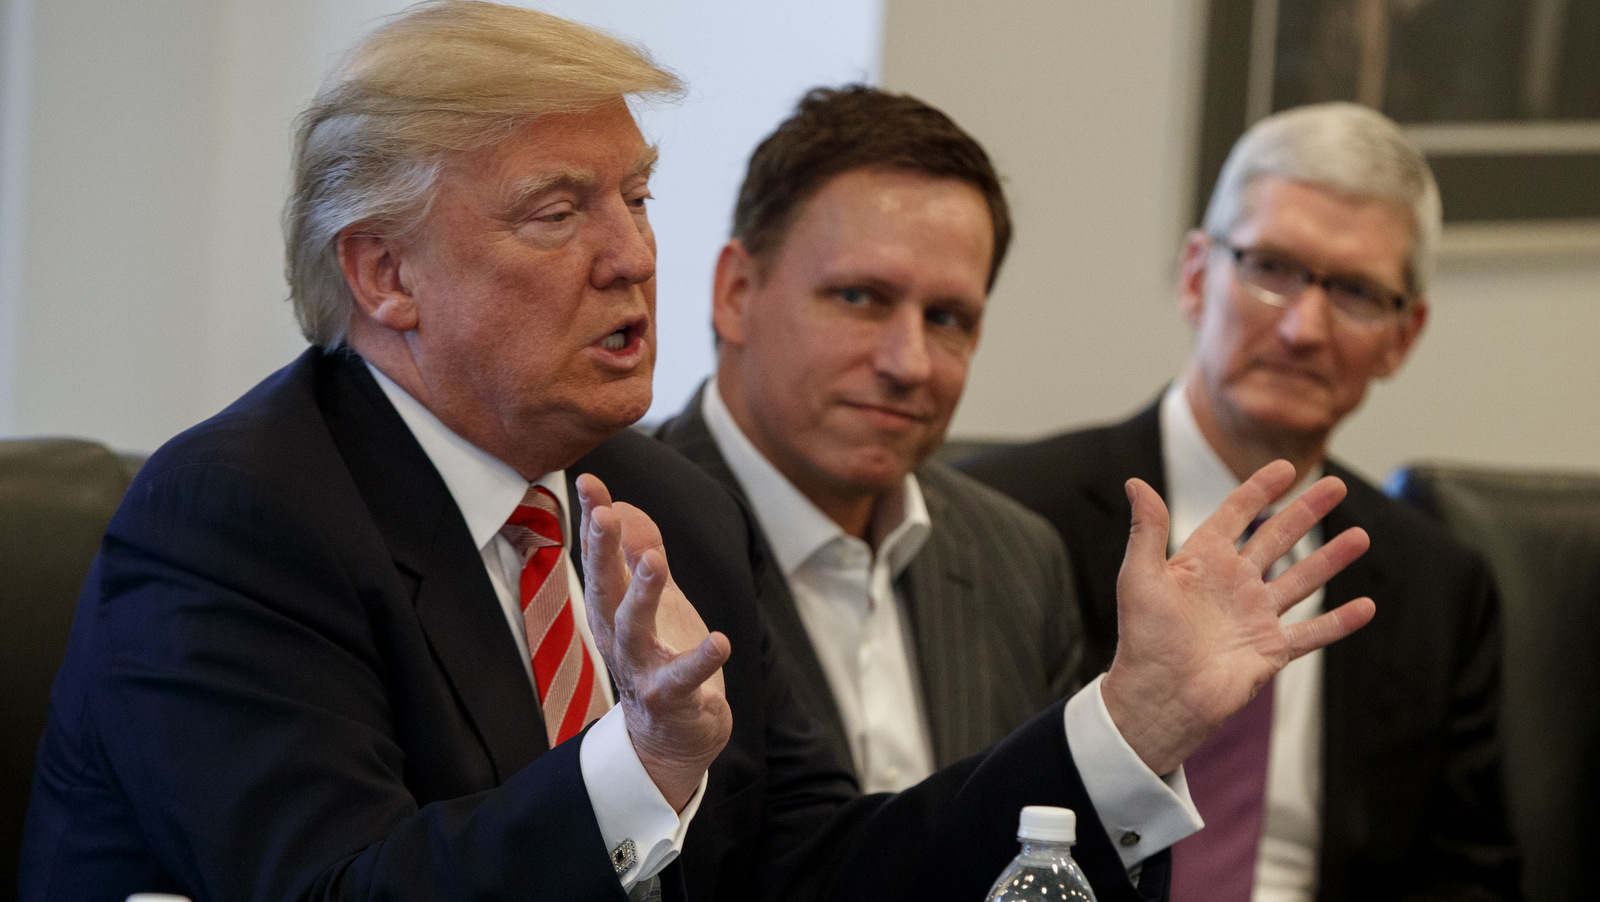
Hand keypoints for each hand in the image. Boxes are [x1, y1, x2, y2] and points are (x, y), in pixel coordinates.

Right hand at [575, 473, 731, 810]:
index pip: (599, 560)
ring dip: (643, 595)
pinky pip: (684, 679)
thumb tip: (623, 504)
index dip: (593, 520)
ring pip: (634, 630)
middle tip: (605, 513)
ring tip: (654, 561)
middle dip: (602, 551)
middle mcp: (618, 638)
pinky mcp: (672, 699)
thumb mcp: (649, 602)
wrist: (669, 739)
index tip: (589, 480)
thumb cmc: (660, 658)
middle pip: (604, 589)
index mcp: (611, 612)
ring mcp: (642, 670)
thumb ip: (637, 553)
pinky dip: (700, 660)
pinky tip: (720, 641)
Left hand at [1101, 459, 1374, 774]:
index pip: (1235, 516)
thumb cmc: (1143, 638)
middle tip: (1336, 486)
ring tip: (1361, 536)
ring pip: (1302, 580)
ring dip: (1331, 558)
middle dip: (1306, 512)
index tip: (1285, 468)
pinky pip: (1312, 632)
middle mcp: (1233, 584)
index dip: (1258, 491)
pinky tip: (1365, 606)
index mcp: (1202, 562)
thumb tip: (1134, 483)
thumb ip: (1147, 530)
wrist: (1161, 697)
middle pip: (1277, 539)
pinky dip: (1340, 622)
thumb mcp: (1141, 577)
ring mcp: (1255, 616)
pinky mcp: (1271, 649)